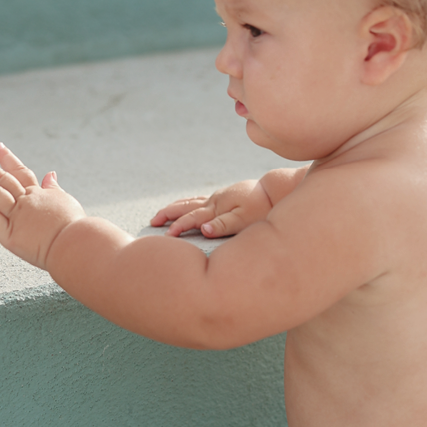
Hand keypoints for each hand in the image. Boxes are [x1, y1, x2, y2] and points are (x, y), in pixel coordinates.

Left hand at [0, 142, 85, 268]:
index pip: (20, 172)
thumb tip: (50, 174)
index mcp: (39, 195)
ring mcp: (16, 217)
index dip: (7, 159)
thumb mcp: (67, 201)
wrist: (77, 244)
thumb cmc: (76, 227)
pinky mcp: (10, 236)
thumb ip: (54, 189)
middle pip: (2, 178)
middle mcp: (25, 202)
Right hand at [150, 178, 270, 237]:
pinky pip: (199, 200)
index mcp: (217, 208)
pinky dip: (187, 203)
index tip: (166, 236)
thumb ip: (222, 225)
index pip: (192, 219)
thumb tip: (203, 229)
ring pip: (191, 202)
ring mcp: (218, 198)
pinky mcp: (224, 197)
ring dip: (175, 208)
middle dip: (168, 214)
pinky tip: (186, 206)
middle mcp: (214, 201)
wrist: (273, 191)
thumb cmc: (261, 208)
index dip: (178, 227)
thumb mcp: (244, 219)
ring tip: (162, 214)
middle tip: (153, 221)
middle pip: (186, 207)